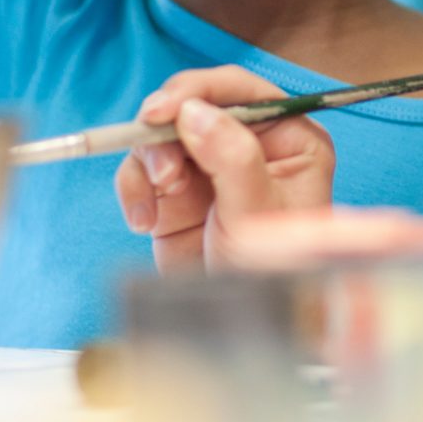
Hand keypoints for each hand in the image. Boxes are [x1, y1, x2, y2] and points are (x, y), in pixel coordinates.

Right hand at [114, 67, 335, 272]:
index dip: (198, 91)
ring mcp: (208, 170)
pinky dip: (133, 191)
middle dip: (166, 133)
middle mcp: (247, 146)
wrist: (242, 330)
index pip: (241, 91)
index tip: (163, 109)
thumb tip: (196, 113)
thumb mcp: (257, 215)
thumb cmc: (272, 275)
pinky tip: (145, 223)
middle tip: (159, 169)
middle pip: (192, 107)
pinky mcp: (174, 196)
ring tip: (157, 204)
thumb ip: (232, 158)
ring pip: (159, 137)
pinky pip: (140, 172)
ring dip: (148, 164)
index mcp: (288, 139)